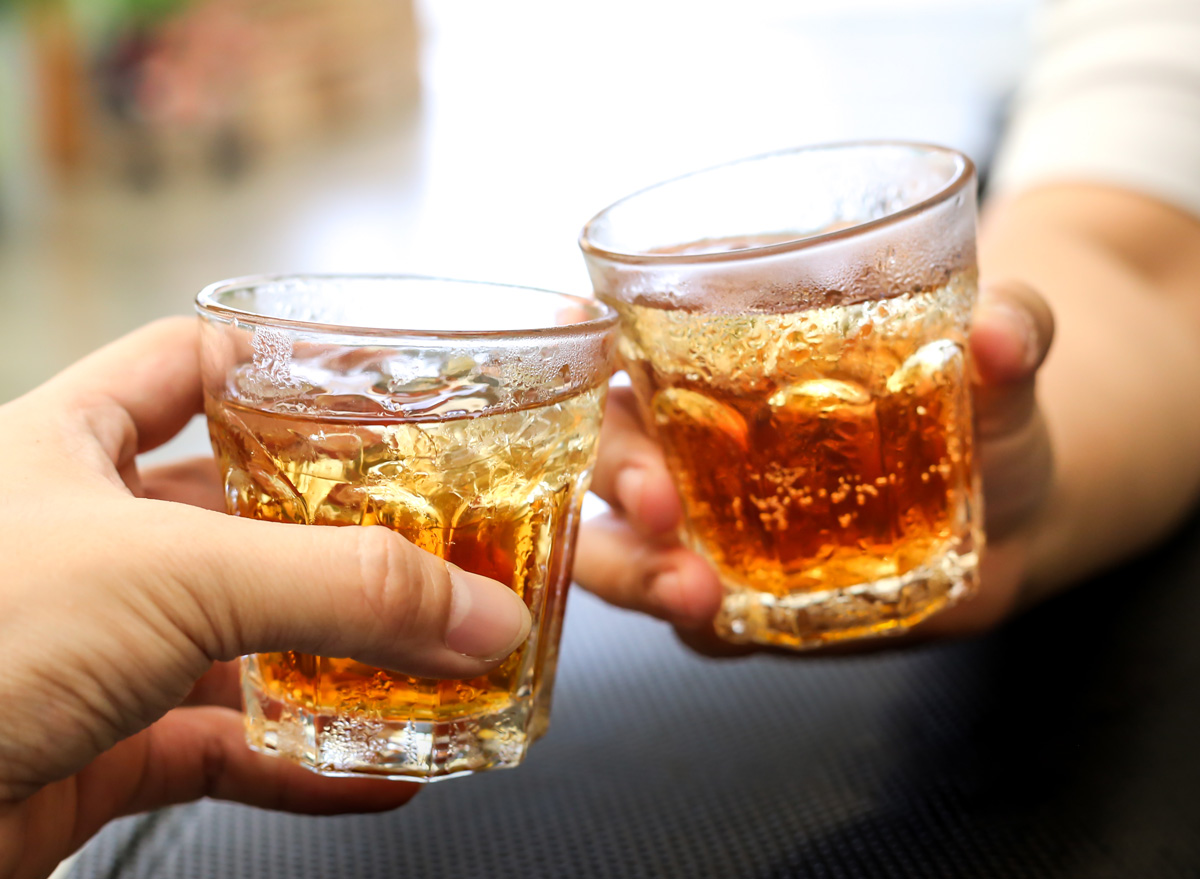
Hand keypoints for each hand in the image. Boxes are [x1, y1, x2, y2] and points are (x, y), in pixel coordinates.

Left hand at [0, 319, 530, 878]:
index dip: (281, 366)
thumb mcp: (172, 574)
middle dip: (339, 532)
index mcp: (68, 445)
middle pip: (243, 513)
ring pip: (245, 637)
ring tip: (430, 662)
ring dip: (339, 660)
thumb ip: (342, 588)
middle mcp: (79, 538)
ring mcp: (91, 647)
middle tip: (431, 540)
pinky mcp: (98, 745)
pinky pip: (227, 744)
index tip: (370, 388)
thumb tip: (476, 614)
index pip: (189, 364)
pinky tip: (377, 775)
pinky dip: (306, 761)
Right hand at [574, 280, 1054, 650]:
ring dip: (634, 568)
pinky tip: (721, 623)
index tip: (604, 347)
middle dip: (617, 473)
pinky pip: (689, 615)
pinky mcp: (735, 594)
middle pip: (607, 443)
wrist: (1010, 520)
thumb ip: (1012, 336)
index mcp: (728, 351)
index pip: (629, 330)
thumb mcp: (996, 369)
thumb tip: (1003, 336)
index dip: (591, 338)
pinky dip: (693, 623)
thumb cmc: (980, 413)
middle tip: (659, 505)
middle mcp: (695, 436)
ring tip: (690, 592)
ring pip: (622, 542)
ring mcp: (708, 521)